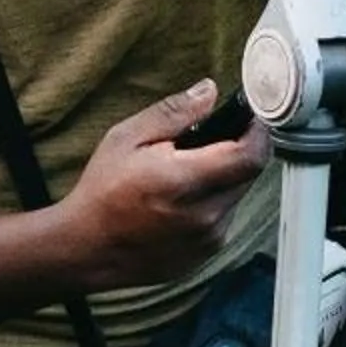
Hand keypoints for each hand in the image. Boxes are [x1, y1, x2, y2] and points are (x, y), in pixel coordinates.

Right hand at [62, 79, 271, 288]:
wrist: (87, 247)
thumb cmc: (102, 191)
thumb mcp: (126, 138)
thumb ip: (173, 113)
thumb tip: (209, 92)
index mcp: (185, 181)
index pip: (250, 155)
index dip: (257, 132)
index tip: (250, 119)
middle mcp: (204, 215)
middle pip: (248, 175)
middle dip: (237, 152)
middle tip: (209, 141)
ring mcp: (208, 240)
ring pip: (236, 197)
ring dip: (223, 179)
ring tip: (185, 173)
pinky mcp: (206, 254)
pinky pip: (223, 219)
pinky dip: (212, 204)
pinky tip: (180, 200)